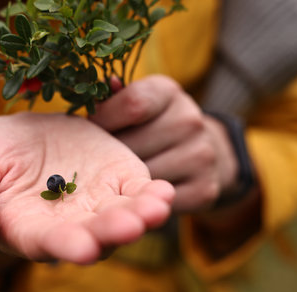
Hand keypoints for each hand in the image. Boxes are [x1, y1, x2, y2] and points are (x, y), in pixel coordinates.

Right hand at [0, 112, 173, 263]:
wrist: (27, 136)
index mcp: (31, 227)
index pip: (48, 243)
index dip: (65, 245)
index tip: (82, 249)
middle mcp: (70, 223)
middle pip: (94, 235)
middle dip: (111, 233)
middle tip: (129, 227)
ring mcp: (99, 202)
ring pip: (123, 217)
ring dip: (141, 216)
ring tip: (156, 208)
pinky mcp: (119, 180)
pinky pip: (138, 191)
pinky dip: (152, 195)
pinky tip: (164, 192)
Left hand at [90, 75, 238, 212]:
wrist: (205, 152)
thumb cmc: (155, 123)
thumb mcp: (139, 101)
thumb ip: (116, 98)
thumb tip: (100, 89)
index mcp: (169, 92)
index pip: (133, 105)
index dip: (104, 119)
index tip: (92, 128)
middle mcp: (190, 121)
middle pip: (131, 146)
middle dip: (109, 155)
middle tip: (101, 159)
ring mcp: (201, 156)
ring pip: (142, 175)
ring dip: (124, 180)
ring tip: (119, 175)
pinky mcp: (204, 189)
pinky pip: (157, 197)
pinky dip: (143, 197)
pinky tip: (139, 190)